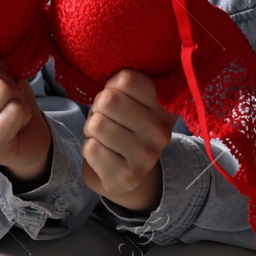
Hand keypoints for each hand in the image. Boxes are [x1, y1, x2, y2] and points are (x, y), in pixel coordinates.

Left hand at [82, 69, 178, 213]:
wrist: (124, 172)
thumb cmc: (122, 124)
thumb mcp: (130, 98)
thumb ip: (126, 83)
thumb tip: (114, 82)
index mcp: (165, 105)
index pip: (127, 79)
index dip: (113, 86)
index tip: (121, 98)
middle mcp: (162, 130)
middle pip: (108, 100)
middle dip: (98, 109)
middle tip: (108, 119)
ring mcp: (147, 156)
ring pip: (97, 124)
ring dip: (92, 130)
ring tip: (105, 138)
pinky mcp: (129, 177)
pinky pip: (91, 149)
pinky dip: (89, 149)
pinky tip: (104, 155)